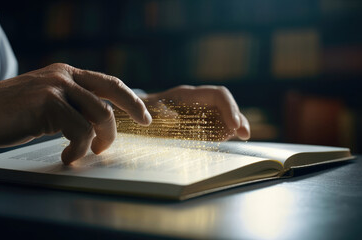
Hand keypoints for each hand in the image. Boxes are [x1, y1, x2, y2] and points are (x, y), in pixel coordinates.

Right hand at [0, 63, 151, 163]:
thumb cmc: (14, 111)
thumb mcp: (49, 101)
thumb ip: (72, 104)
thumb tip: (99, 124)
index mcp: (69, 74)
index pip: (110, 83)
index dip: (131, 99)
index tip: (144, 117)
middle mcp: (66, 76)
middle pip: (111, 96)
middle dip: (119, 124)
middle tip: (111, 145)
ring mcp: (57, 87)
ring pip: (98, 115)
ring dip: (97, 140)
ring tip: (84, 153)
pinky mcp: (47, 103)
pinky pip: (79, 130)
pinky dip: (78, 148)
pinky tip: (66, 156)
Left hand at [120, 85, 249, 140]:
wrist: (136, 114)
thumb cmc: (142, 110)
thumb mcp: (148, 110)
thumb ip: (159, 113)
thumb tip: (172, 118)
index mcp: (189, 94)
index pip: (218, 95)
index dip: (230, 108)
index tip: (234, 125)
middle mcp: (198, 101)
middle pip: (226, 105)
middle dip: (238, 117)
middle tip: (245, 135)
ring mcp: (200, 113)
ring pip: (225, 116)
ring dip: (235, 126)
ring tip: (240, 137)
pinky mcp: (199, 124)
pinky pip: (217, 126)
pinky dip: (225, 133)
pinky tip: (226, 141)